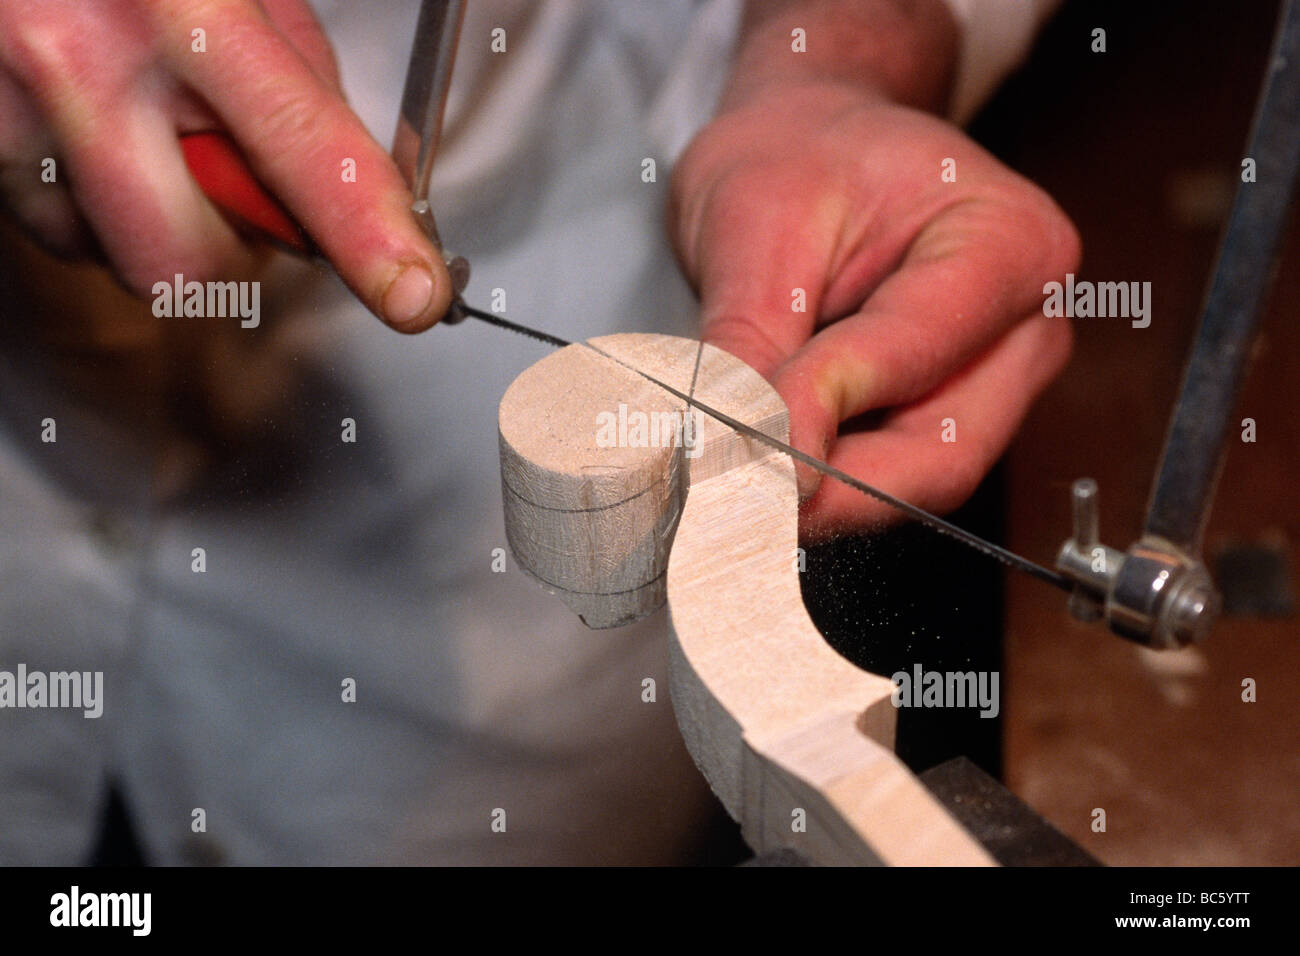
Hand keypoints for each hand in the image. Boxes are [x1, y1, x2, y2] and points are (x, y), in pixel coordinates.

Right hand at [0, 0, 450, 330]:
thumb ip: (298, 77)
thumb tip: (358, 185)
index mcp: (178, 5)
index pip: (299, 144)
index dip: (366, 234)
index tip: (412, 294)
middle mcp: (80, 64)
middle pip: (192, 261)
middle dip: (234, 250)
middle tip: (240, 186)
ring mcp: (11, 115)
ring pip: (122, 262)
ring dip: (163, 228)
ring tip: (150, 135)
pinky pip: (62, 236)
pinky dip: (98, 210)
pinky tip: (95, 139)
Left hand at [669, 81, 1079, 537]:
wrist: (810, 147)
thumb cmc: (797, 157)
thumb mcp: (752, 225)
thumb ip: (748, 345)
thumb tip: (728, 452)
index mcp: (1009, 244)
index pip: (914, 355)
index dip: (818, 412)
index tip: (735, 446)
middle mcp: (1025, 329)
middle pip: (942, 455)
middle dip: (827, 491)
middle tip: (727, 502)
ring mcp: (996, 383)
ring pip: (914, 482)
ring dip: (818, 498)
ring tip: (727, 483)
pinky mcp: (951, 418)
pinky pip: (891, 477)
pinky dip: (818, 486)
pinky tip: (755, 472)